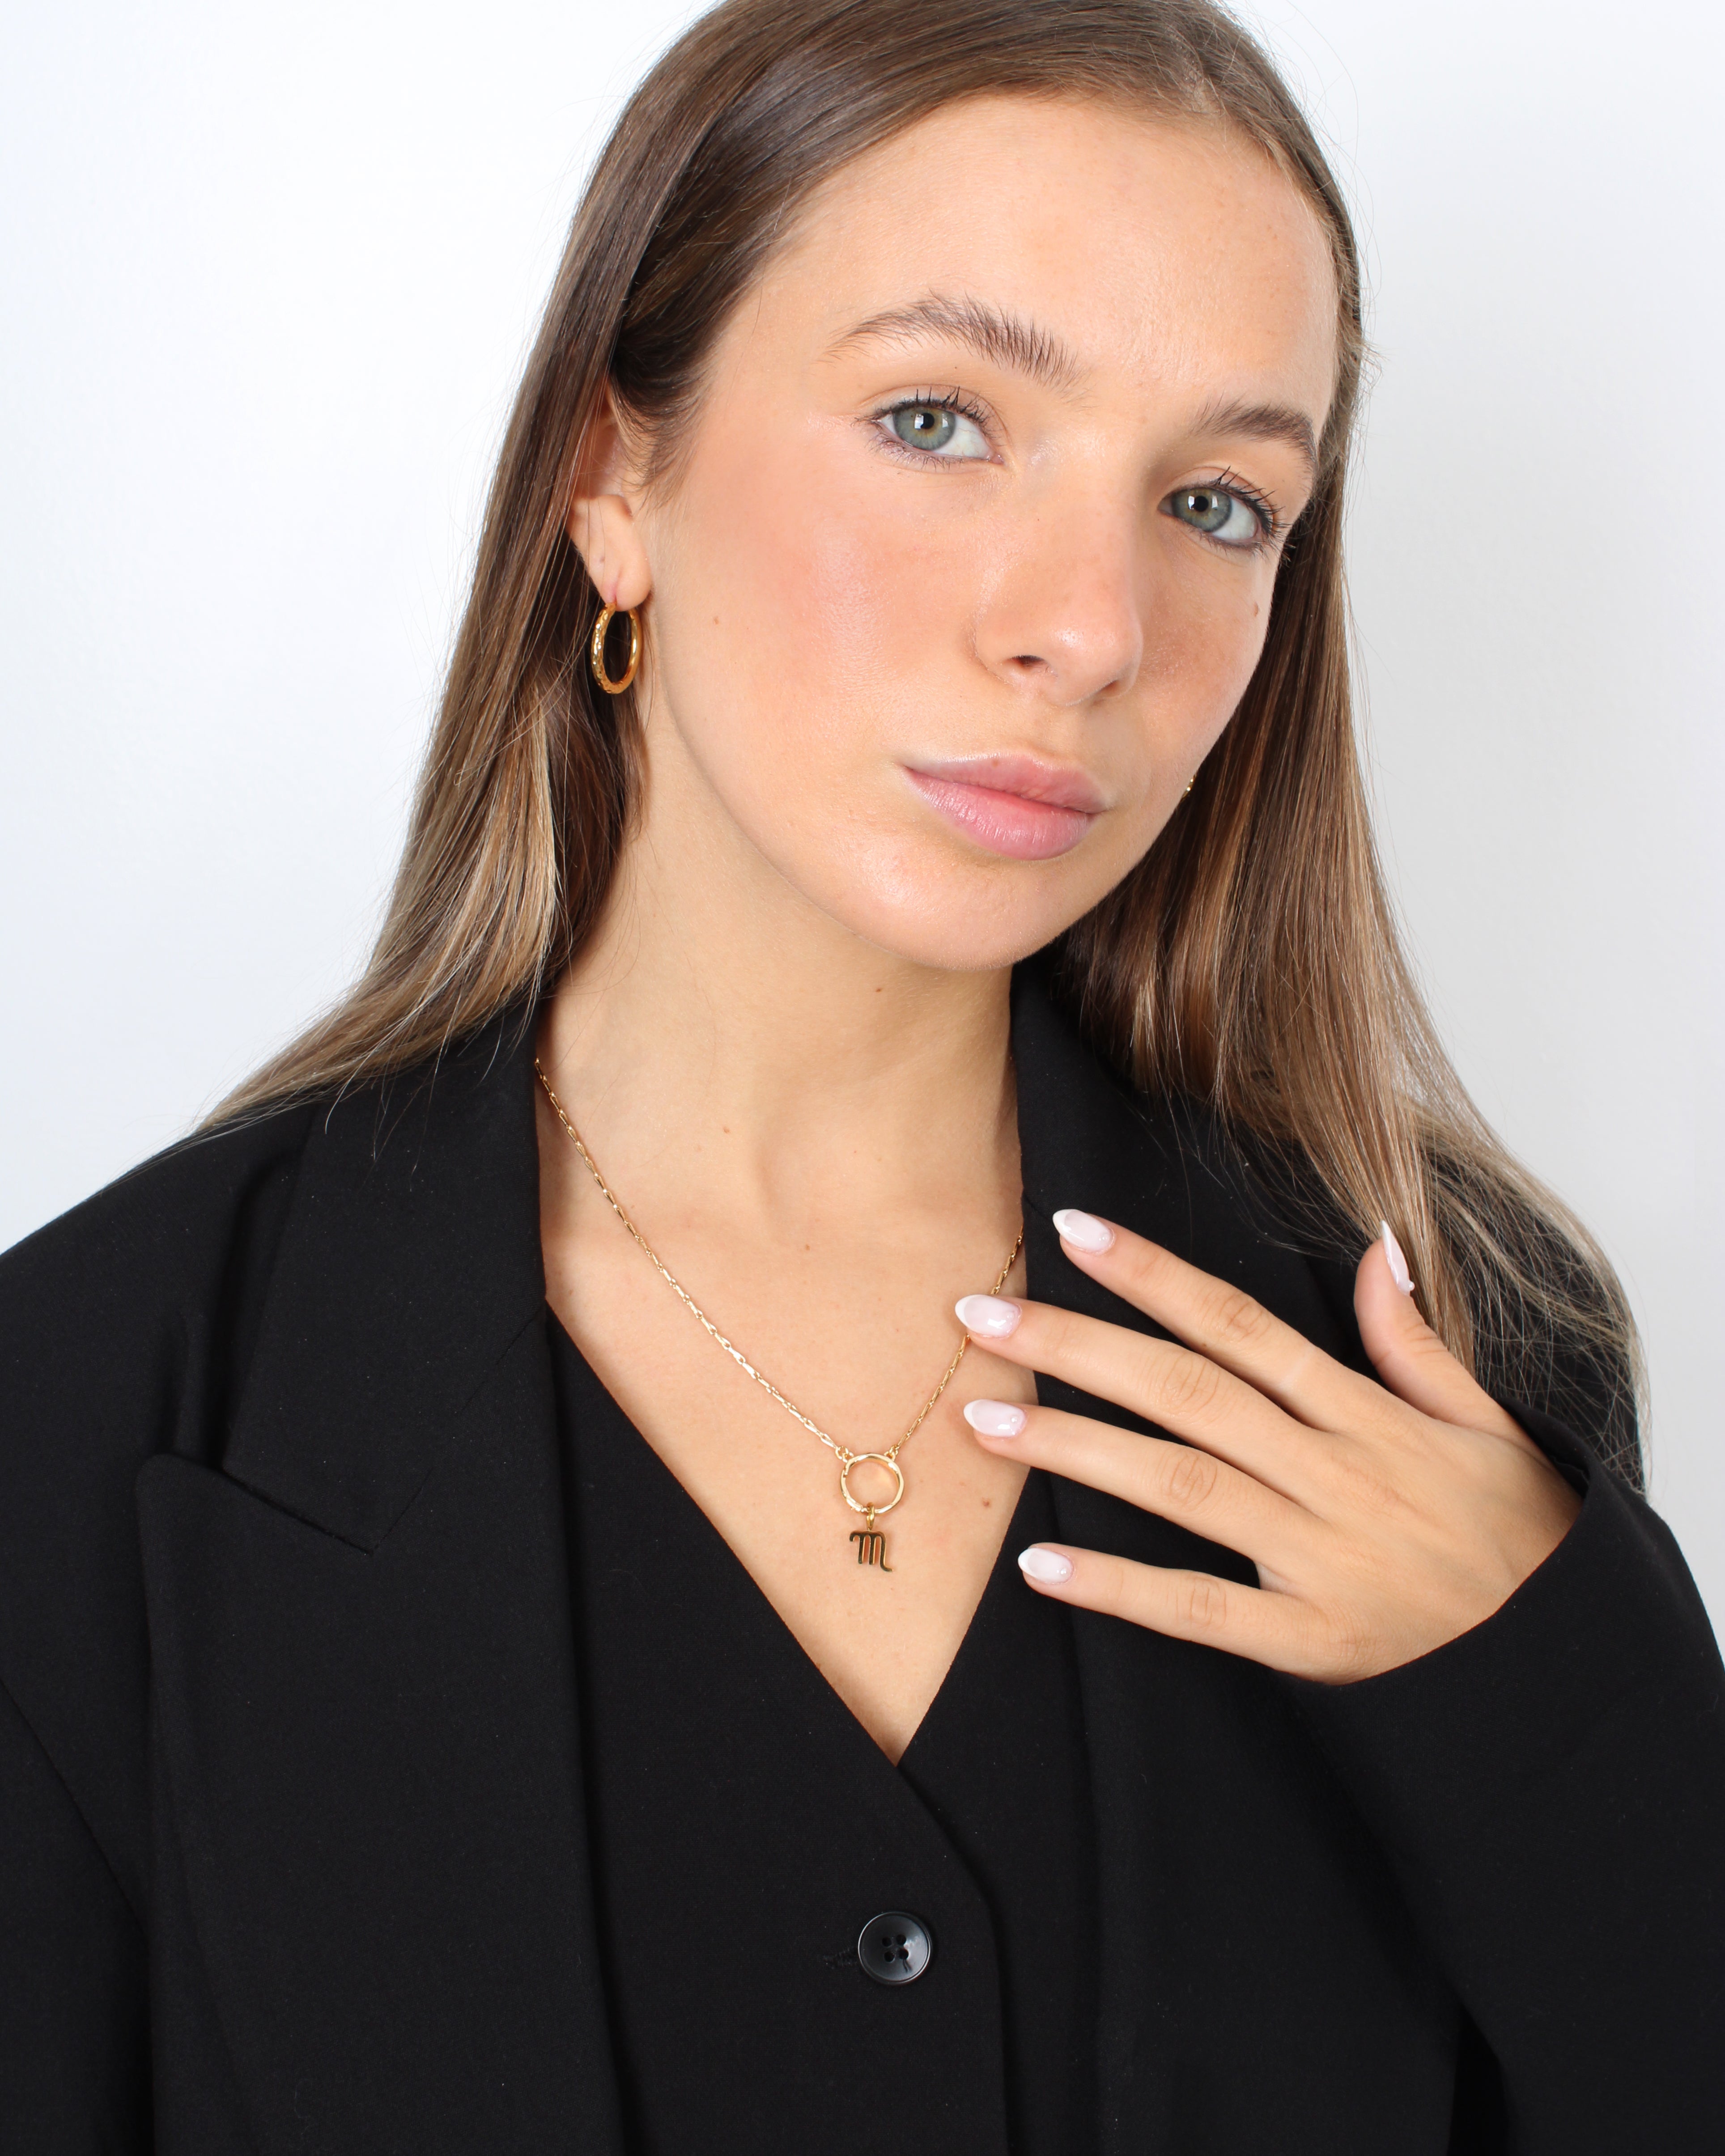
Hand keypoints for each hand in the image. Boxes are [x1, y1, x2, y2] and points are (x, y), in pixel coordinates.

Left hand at [957, 1213, 1581, 1682]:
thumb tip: (1378, 1244)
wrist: (1562, 1659)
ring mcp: (1317, 1559)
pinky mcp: (1311, 1642)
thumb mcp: (1484, 1424)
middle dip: (1077, 1347)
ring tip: (983, 1421)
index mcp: (1365, 1417)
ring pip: (1179, 1489)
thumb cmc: (1516, 1534)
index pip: (1238, 1326)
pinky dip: (1121, 1590)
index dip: (1153, 1274)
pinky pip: (1201, 1611)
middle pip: (1186, 1393)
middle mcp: (1331, 1476)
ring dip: (1076, 1451)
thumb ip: (1416, 1340)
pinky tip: (1041, 1569)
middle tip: (979, 1313)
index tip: (1071, 1231)